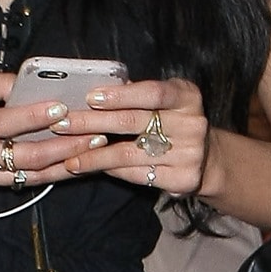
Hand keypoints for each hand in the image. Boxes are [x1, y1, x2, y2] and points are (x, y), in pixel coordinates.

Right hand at [0, 71, 107, 194]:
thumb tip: (30, 82)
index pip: (7, 123)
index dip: (37, 116)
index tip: (64, 106)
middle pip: (24, 158)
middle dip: (64, 148)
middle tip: (94, 135)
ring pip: (25, 177)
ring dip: (61, 166)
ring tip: (90, 153)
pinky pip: (12, 181)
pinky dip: (39, 172)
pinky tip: (63, 162)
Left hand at [51, 78, 208, 194]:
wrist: (208, 158)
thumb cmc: (173, 119)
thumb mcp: (165, 100)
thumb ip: (138, 95)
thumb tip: (94, 91)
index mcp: (187, 96)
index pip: (153, 92)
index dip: (121, 95)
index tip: (90, 97)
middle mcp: (192, 124)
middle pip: (134, 122)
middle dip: (93, 123)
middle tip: (62, 124)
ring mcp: (190, 154)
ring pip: (130, 153)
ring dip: (94, 155)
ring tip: (68, 156)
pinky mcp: (183, 180)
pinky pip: (137, 174)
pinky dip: (110, 170)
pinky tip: (91, 167)